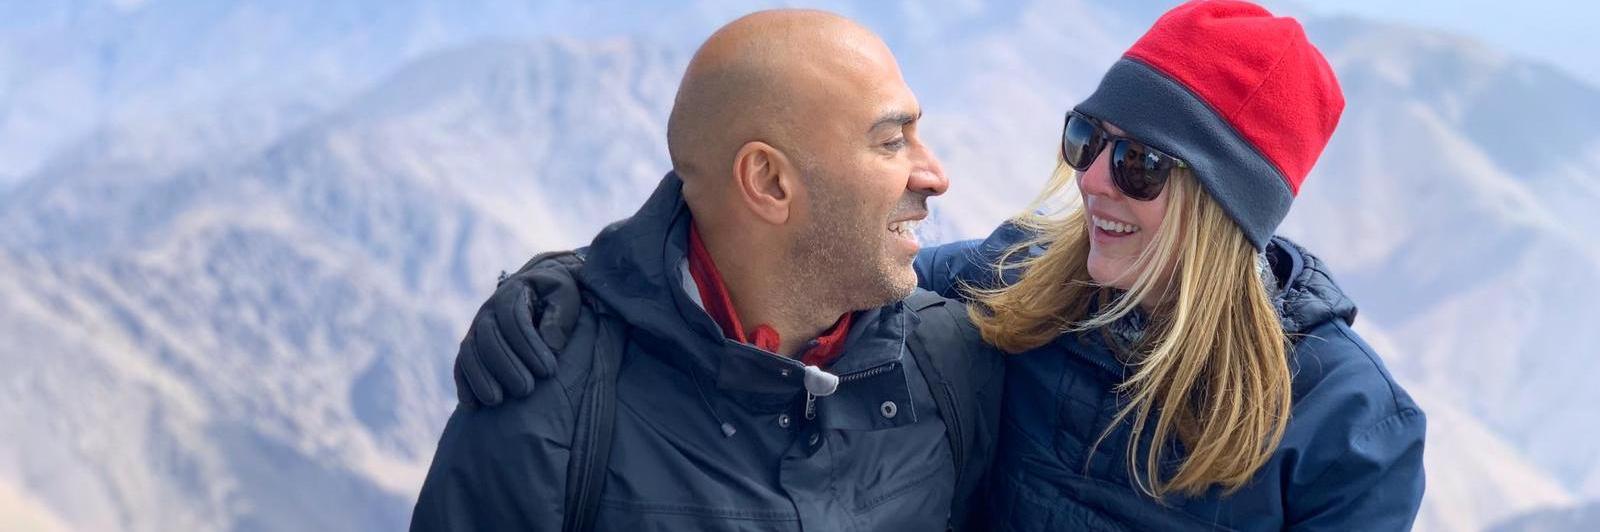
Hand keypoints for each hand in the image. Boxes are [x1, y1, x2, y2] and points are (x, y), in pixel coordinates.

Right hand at [454, 250, 584, 407]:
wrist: (536, 289)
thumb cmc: (556, 296)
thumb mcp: (565, 297)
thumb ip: (560, 315)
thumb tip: (552, 344)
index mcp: (512, 294)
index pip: (514, 319)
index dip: (529, 346)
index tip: (550, 371)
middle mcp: (488, 311)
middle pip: (488, 338)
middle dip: (505, 365)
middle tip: (526, 390)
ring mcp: (475, 329)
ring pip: (470, 353)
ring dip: (480, 378)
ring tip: (496, 402)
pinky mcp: (470, 348)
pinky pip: (461, 365)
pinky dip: (464, 384)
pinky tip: (472, 405)